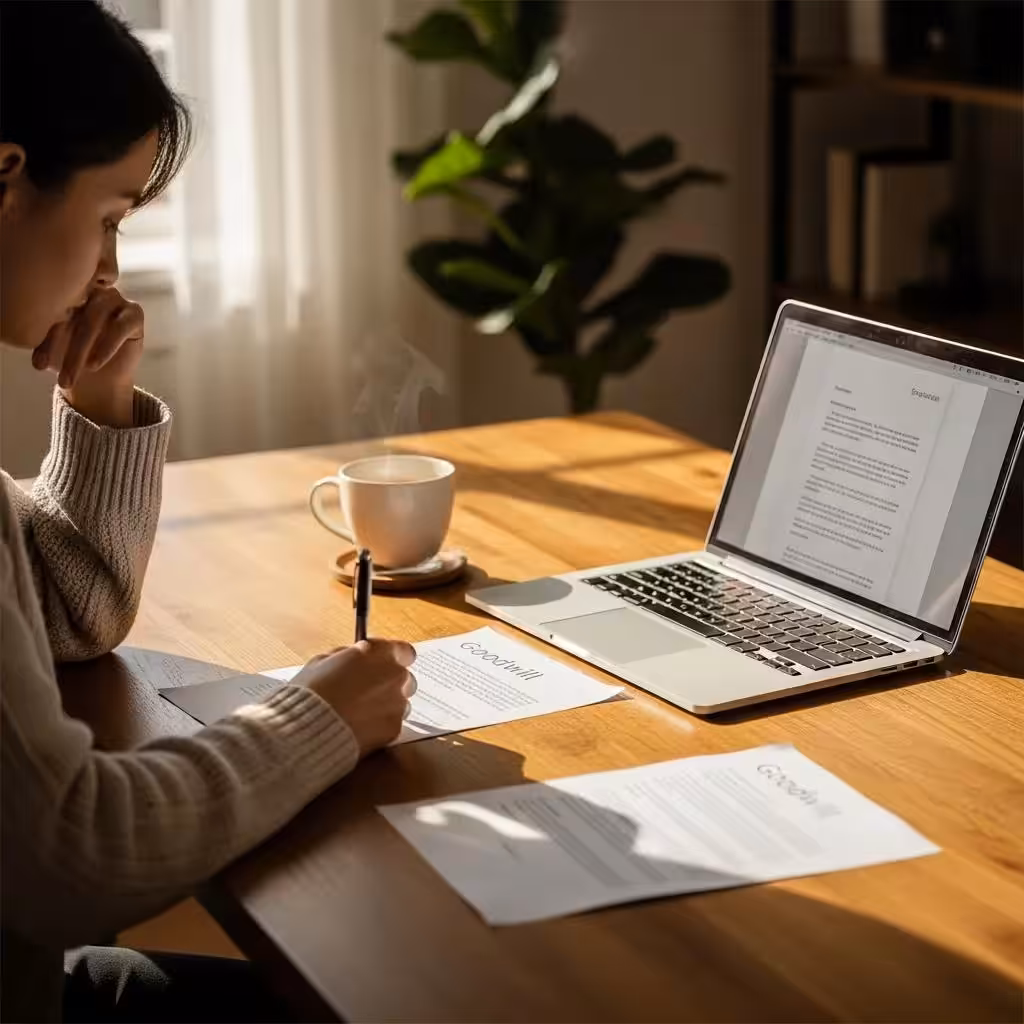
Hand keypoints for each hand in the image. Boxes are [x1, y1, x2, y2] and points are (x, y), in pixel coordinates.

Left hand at [32, 287, 143, 426]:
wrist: (100, 378)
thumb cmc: (70, 357)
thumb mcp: (52, 345)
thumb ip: (44, 329)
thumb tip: (29, 328)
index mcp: (64, 291)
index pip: (51, 308)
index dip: (45, 338)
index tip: (38, 366)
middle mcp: (89, 289)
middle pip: (72, 311)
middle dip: (63, 347)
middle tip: (59, 377)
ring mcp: (113, 298)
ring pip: (93, 318)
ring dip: (81, 349)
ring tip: (74, 375)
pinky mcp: (134, 313)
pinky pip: (120, 326)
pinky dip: (106, 346)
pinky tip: (94, 364)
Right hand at [295, 639, 417, 755]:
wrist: (307, 729)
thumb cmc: (311, 692)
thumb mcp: (323, 660)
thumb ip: (349, 656)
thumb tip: (356, 656)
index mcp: (381, 654)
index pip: (404, 651)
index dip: (393, 659)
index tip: (384, 665)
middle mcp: (396, 676)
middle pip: (405, 678)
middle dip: (390, 684)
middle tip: (368, 691)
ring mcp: (398, 704)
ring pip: (401, 703)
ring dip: (387, 705)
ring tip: (360, 713)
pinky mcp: (394, 729)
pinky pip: (393, 724)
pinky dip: (381, 726)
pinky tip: (360, 727)